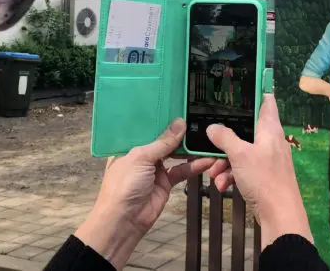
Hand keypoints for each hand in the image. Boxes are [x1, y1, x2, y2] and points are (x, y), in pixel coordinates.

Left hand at [74, 119, 225, 268]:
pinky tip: (206, 160)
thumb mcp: (141, 157)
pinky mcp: (166, 183)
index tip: (180, 108)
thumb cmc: (123, 185)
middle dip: (180, 134)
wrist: (124, 220)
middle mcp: (142, 155)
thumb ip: (162, 142)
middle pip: (164, 141)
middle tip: (198, 122)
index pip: (148, 128)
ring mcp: (155, 169)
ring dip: (190, 150)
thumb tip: (179, 123)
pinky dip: (194, 166)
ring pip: (176, 155)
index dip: (163, 120)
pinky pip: (182, 171)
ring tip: (206, 140)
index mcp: (130, 145)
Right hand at [206, 94, 312, 247]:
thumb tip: (212, 127)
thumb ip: (225, 137)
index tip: (238, 86)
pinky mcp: (263, 175)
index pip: (266, 100)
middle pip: (246, 129)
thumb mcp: (240, 154)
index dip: (255, 90)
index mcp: (270, 128)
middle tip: (210, 142)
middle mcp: (270, 140)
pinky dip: (232, 174)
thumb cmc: (264, 178)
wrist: (279, 214)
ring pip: (241, 151)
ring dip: (225, 161)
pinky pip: (243, 168)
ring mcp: (267, 158)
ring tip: (215, 174)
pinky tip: (222, 185)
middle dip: (226, 138)